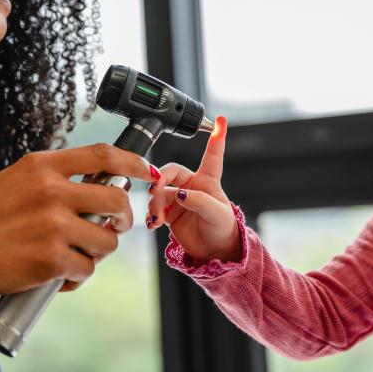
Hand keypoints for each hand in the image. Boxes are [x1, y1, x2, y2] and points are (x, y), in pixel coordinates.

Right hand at [0, 143, 155, 295]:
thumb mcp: (17, 180)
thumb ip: (55, 177)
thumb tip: (99, 183)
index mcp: (43, 167)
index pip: (103, 155)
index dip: (133, 162)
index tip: (147, 171)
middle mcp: (52, 191)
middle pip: (116, 201)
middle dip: (123, 219)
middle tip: (113, 227)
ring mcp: (52, 225)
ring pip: (106, 240)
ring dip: (97, 252)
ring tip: (76, 254)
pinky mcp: (51, 259)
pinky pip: (87, 269)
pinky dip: (79, 276)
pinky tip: (61, 274)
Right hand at [147, 116, 241, 262]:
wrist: (213, 251)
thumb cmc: (222, 229)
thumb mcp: (216, 214)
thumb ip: (199, 201)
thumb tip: (180, 194)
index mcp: (208, 180)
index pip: (213, 154)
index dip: (217, 136)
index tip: (220, 119)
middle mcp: (191, 185)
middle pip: (169, 172)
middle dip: (159, 183)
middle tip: (155, 198)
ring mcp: (178, 197)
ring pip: (158, 191)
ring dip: (153, 203)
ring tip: (155, 219)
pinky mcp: (169, 211)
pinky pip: (153, 206)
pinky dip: (150, 214)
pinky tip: (152, 223)